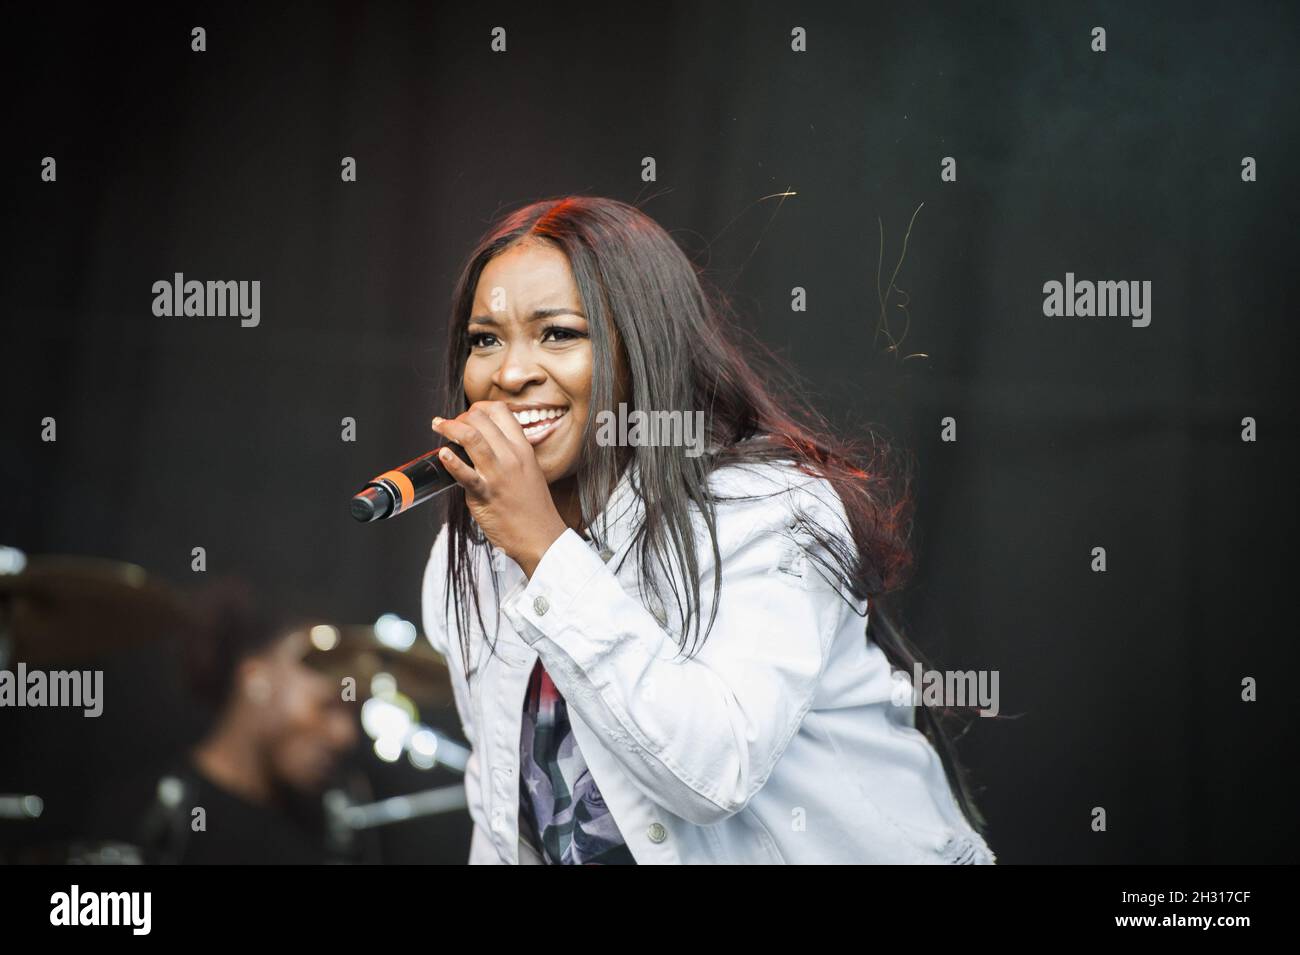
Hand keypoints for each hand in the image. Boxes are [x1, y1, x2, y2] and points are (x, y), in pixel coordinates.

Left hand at [431, 401, 567, 576]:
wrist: (541, 536)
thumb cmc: (533, 507)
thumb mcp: (529, 470)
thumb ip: (510, 454)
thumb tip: (485, 444)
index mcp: (523, 448)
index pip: (500, 410)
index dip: (479, 408)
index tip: (469, 416)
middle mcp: (511, 456)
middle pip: (481, 418)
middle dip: (460, 417)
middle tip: (450, 426)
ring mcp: (498, 474)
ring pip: (471, 437)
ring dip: (449, 427)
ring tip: (438, 427)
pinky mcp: (485, 494)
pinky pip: (465, 473)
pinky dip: (450, 461)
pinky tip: (442, 454)